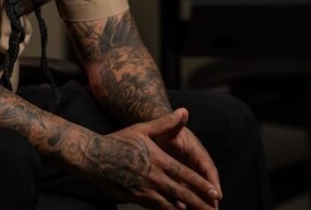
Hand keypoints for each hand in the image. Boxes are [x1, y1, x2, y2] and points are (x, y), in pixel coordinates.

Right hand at [86, 109, 221, 209]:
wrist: (94, 157)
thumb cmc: (119, 141)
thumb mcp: (143, 129)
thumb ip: (165, 123)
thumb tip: (183, 111)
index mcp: (159, 160)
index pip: (186, 175)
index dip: (202, 185)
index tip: (215, 193)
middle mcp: (154, 177)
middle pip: (182, 194)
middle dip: (200, 203)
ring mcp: (144, 189)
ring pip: (170, 204)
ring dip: (186, 209)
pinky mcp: (135, 197)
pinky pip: (156, 207)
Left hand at [152, 108, 221, 203]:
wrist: (156, 134)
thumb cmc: (162, 130)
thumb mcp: (168, 126)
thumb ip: (175, 122)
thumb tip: (183, 112)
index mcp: (196, 151)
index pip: (207, 167)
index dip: (212, 181)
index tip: (218, 194)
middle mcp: (195, 163)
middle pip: (205, 183)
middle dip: (210, 197)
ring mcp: (188, 172)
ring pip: (196, 190)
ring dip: (200, 202)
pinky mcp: (180, 178)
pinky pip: (185, 192)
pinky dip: (187, 203)